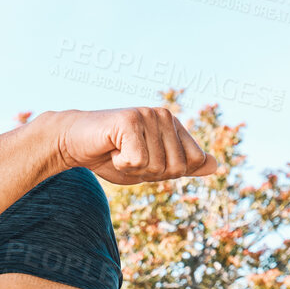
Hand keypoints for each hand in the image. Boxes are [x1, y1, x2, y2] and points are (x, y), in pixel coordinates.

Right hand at [54, 107, 216, 185]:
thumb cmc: (110, 155)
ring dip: (132, 168)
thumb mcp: (150, 166)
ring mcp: (149, 115)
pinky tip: (110, 149)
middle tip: (128, 156)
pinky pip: (137, 161)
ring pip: (156, 166)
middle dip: (149, 173)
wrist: (73, 142)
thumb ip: (181, 165)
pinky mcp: (131, 120)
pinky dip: (120, 163)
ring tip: (117, 151)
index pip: (192, 162)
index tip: (143, 161)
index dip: (166, 173)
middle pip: (175, 168)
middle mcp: (165, 116)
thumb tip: (216, 165)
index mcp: (174, 126)